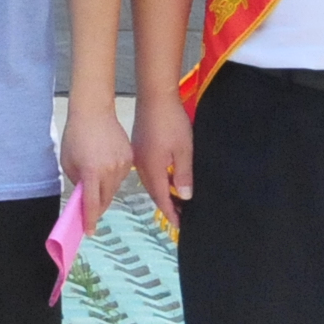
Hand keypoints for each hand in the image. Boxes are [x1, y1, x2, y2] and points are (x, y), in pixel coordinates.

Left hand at [61, 98, 135, 217]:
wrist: (94, 112)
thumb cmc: (76, 136)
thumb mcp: (68, 162)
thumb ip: (77, 182)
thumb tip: (84, 196)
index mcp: (92, 172)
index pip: (93, 204)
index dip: (90, 220)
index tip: (89, 231)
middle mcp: (110, 170)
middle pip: (106, 199)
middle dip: (98, 207)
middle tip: (90, 212)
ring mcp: (122, 164)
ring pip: (115, 188)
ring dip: (105, 192)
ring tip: (96, 185)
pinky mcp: (130, 158)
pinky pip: (121, 176)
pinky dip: (113, 179)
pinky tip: (104, 170)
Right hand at [132, 94, 193, 231]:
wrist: (155, 97)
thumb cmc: (171, 121)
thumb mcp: (184, 150)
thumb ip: (183, 175)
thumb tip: (184, 197)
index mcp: (152, 168)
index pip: (161, 198)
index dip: (171, 213)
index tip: (180, 225)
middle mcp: (142, 166)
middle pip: (154, 192)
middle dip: (167, 206)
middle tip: (182, 216)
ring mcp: (139, 157)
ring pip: (151, 182)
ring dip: (163, 193)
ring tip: (178, 201)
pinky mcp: (140, 149)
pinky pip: (149, 172)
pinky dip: (159, 181)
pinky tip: (168, 180)